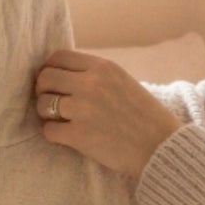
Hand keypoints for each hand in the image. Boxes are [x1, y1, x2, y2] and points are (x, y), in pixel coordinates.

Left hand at [34, 51, 182, 176]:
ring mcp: (83, 110)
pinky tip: (66, 136)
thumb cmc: (144, 117)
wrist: (162, 147)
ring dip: (46, 114)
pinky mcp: (79, 136)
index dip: (50, 70)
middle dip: (43, 91)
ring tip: (59, 120)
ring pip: (42, 104)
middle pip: (45, 78)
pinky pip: (48, 131)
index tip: (53, 83)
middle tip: (51, 103)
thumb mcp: (122, 82)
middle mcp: (90, 84)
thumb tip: (62, 74)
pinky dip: (53, 134)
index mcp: (102, 68)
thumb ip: (95, 75)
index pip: (58, 57)